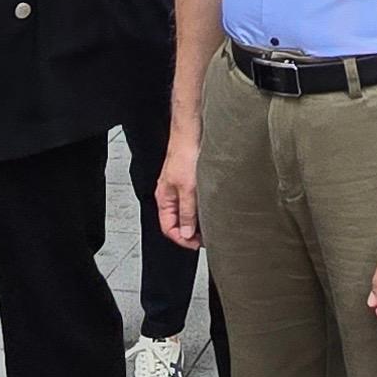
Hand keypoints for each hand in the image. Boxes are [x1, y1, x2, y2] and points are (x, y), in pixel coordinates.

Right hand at [155, 130, 202, 249]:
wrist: (192, 133)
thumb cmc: (185, 155)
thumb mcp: (188, 188)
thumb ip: (187, 212)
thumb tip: (187, 232)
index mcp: (164, 199)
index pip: (168, 228)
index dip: (182, 239)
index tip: (197, 243)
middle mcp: (170, 195)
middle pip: (177, 222)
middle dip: (191, 233)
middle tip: (207, 237)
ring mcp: (180, 188)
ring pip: (187, 213)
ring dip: (197, 221)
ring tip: (211, 225)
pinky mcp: (190, 182)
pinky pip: (194, 202)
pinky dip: (201, 209)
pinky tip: (211, 209)